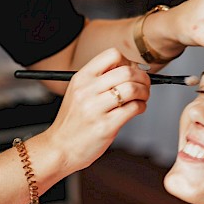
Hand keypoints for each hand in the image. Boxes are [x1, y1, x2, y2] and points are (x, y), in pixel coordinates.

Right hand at [42, 48, 149, 171]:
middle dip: (142, 78)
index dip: (128, 61)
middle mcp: (87, 91)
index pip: (112, 55)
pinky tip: (137, 109)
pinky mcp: (105, 126)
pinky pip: (133, 108)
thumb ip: (99, 80)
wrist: (59, 148)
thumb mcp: (78, 92)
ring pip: (132, 89)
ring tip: (142, 98)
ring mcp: (96, 109)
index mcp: (81, 78)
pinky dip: (141, 106)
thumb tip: (131, 70)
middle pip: (127, 71)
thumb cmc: (72, 122)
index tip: (131, 71)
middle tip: (144, 85)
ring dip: (144, 92)